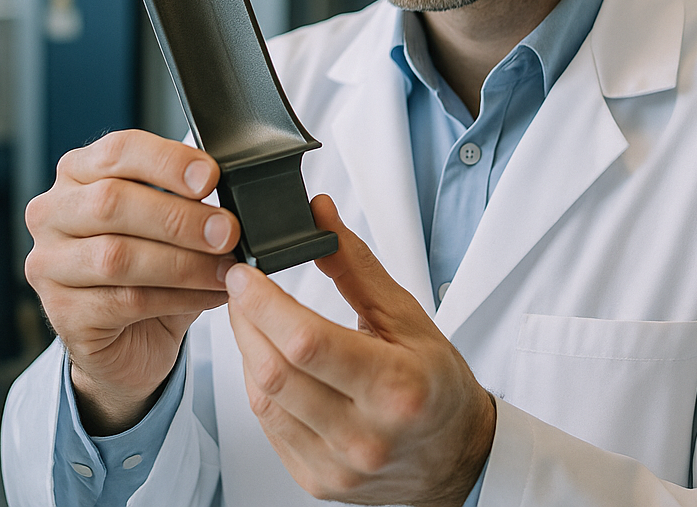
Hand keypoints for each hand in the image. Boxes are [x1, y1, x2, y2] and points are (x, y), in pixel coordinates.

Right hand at [24, 130, 239, 433]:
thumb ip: (188, 194)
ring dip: (183, 262)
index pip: (118, 150)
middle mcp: (53, 213)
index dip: (167, 161)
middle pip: (111, 202)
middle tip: (227, 231)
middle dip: (179, 217)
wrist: (130, 337)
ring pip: (117, 256)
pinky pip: (125, 301)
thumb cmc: (149, 264)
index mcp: (79, 172)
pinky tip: (210, 294)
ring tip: (225, 268)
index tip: (211, 178)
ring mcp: (49, 265)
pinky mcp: (61, 313)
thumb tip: (231, 185)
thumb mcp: (168, 216)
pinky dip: (178, 297)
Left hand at [226, 195, 495, 506]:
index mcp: (394, 388)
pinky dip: (260, 385)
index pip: (307, 342)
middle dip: (245, 320)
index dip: (264, 303)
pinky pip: (269, 427)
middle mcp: (364, 435)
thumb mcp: (406, 315)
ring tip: (252, 317)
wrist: (456, 455)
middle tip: (240, 287)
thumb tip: (319, 215)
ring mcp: (337, 465)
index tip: (245, 274)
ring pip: (263, 400)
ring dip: (247, 351)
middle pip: (275, 373)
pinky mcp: (316, 481)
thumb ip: (355, 265)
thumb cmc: (437, 383)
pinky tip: (267, 358)